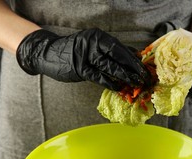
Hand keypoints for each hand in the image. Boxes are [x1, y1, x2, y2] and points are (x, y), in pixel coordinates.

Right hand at [16, 28, 150, 90]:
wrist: (47, 53)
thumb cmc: (74, 51)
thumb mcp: (93, 46)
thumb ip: (111, 51)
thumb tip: (132, 56)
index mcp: (98, 37)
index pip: (121, 48)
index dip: (134, 59)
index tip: (144, 68)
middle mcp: (93, 44)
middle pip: (119, 56)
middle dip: (133, 68)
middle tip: (144, 77)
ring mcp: (86, 56)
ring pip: (110, 67)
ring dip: (125, 76)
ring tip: (136, 83)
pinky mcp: (80, 69)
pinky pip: (99, 77)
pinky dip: (110, 83)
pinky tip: (119, 88)